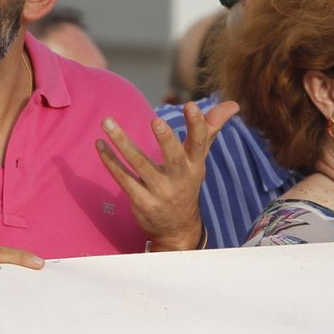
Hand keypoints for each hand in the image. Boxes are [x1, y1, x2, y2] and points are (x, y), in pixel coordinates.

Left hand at [95, 101, 238, 250]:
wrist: (178, 229)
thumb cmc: (186, 183)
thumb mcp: (199, 159)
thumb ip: (211, 129)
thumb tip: (233, 104)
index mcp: (195, 166)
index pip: (199, 144)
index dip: (197, 125)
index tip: (191, 105)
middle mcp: (179, 179)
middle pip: (174, 157)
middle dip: (166, 140)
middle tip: (155, 120)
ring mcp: (160, 192)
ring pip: (139, 165)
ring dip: (122, 142)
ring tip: (107, 122)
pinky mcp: (141, 202)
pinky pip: (123, 178)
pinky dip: (110, 161)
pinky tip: (99, 144)